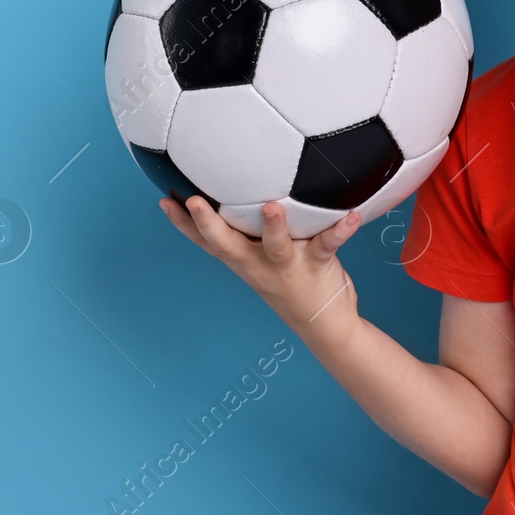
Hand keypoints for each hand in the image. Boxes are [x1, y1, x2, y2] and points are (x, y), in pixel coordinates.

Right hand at [159, 195, 363, 343]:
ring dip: (273, 226)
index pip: (207, 242)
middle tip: (193, 200)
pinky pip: (329, 244)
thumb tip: (246, 190)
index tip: (164, 201)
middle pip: (227, 244)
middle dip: (207, 223)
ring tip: (271, 207)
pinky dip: (340, 230)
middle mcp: (259, 263)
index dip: (183, 224)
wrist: (324, 325)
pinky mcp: (316, 265)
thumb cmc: (292, 282)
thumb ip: (250, 230)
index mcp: (244, 259)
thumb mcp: (262, 259)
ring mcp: (288, 266)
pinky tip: (350, 216)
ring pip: (276, 246)